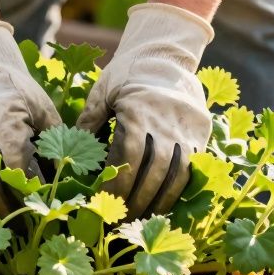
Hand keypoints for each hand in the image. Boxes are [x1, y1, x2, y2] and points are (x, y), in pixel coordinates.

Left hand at [77, 3, 213, 217]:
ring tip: (143, 218)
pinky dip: (179, 189)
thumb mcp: (102, 91)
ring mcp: (186, 128)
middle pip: (153, 170)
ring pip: (177, 173)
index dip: (116, 182)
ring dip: (160, 200)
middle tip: (121, 219)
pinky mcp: (201, 132)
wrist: (166, 55)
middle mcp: (165, 121)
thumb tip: (73, 153)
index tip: (103, 202)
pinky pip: (193, 167)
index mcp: (138, 110)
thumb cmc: (126, 74)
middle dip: (136, 199)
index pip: (127, 155)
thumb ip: (89, 121)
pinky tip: (165, 203)